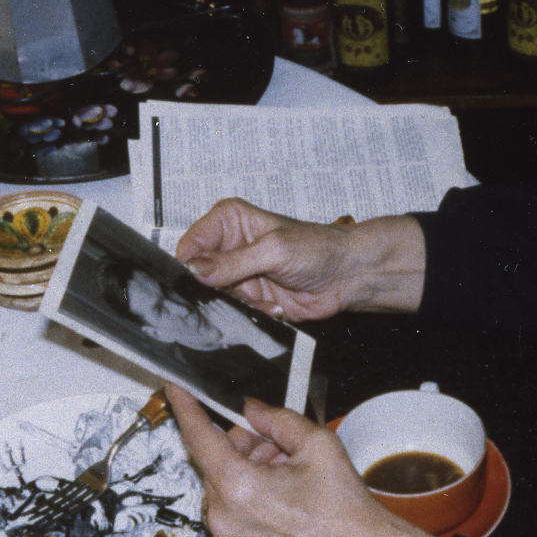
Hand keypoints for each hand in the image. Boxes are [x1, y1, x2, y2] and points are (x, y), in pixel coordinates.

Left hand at [164, 384, 440, 536]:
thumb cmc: (344, 508)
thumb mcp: (317, 444)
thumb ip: (276, 419)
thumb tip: (251, 408)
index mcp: (239, 488)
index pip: (200, 438)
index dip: (186, 409)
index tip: (175, 390)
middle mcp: (224, 518)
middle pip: (217, 461)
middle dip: (246, 446)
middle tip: (281, 447)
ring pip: (223, 485)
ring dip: (248, 471)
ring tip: (288, 476)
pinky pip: (229, 510)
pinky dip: (248, 496)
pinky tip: (281, 496)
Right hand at [175, 198, 426, 319]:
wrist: (348, 275)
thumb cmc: (319, 248)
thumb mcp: (274, 250)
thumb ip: (232, 262)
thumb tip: (193, 270)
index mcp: (229, 221)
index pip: (190, 244)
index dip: (189, 266)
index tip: (199, 283)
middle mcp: (228, 247)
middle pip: (197, 276)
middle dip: (215, 291)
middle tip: (237, 294)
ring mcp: (237, 275)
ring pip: (214, 299)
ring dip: (238, 304)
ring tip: (265, 296)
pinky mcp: (249, 299)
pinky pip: (234, 314)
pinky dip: (253, 314)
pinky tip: (276, 305)